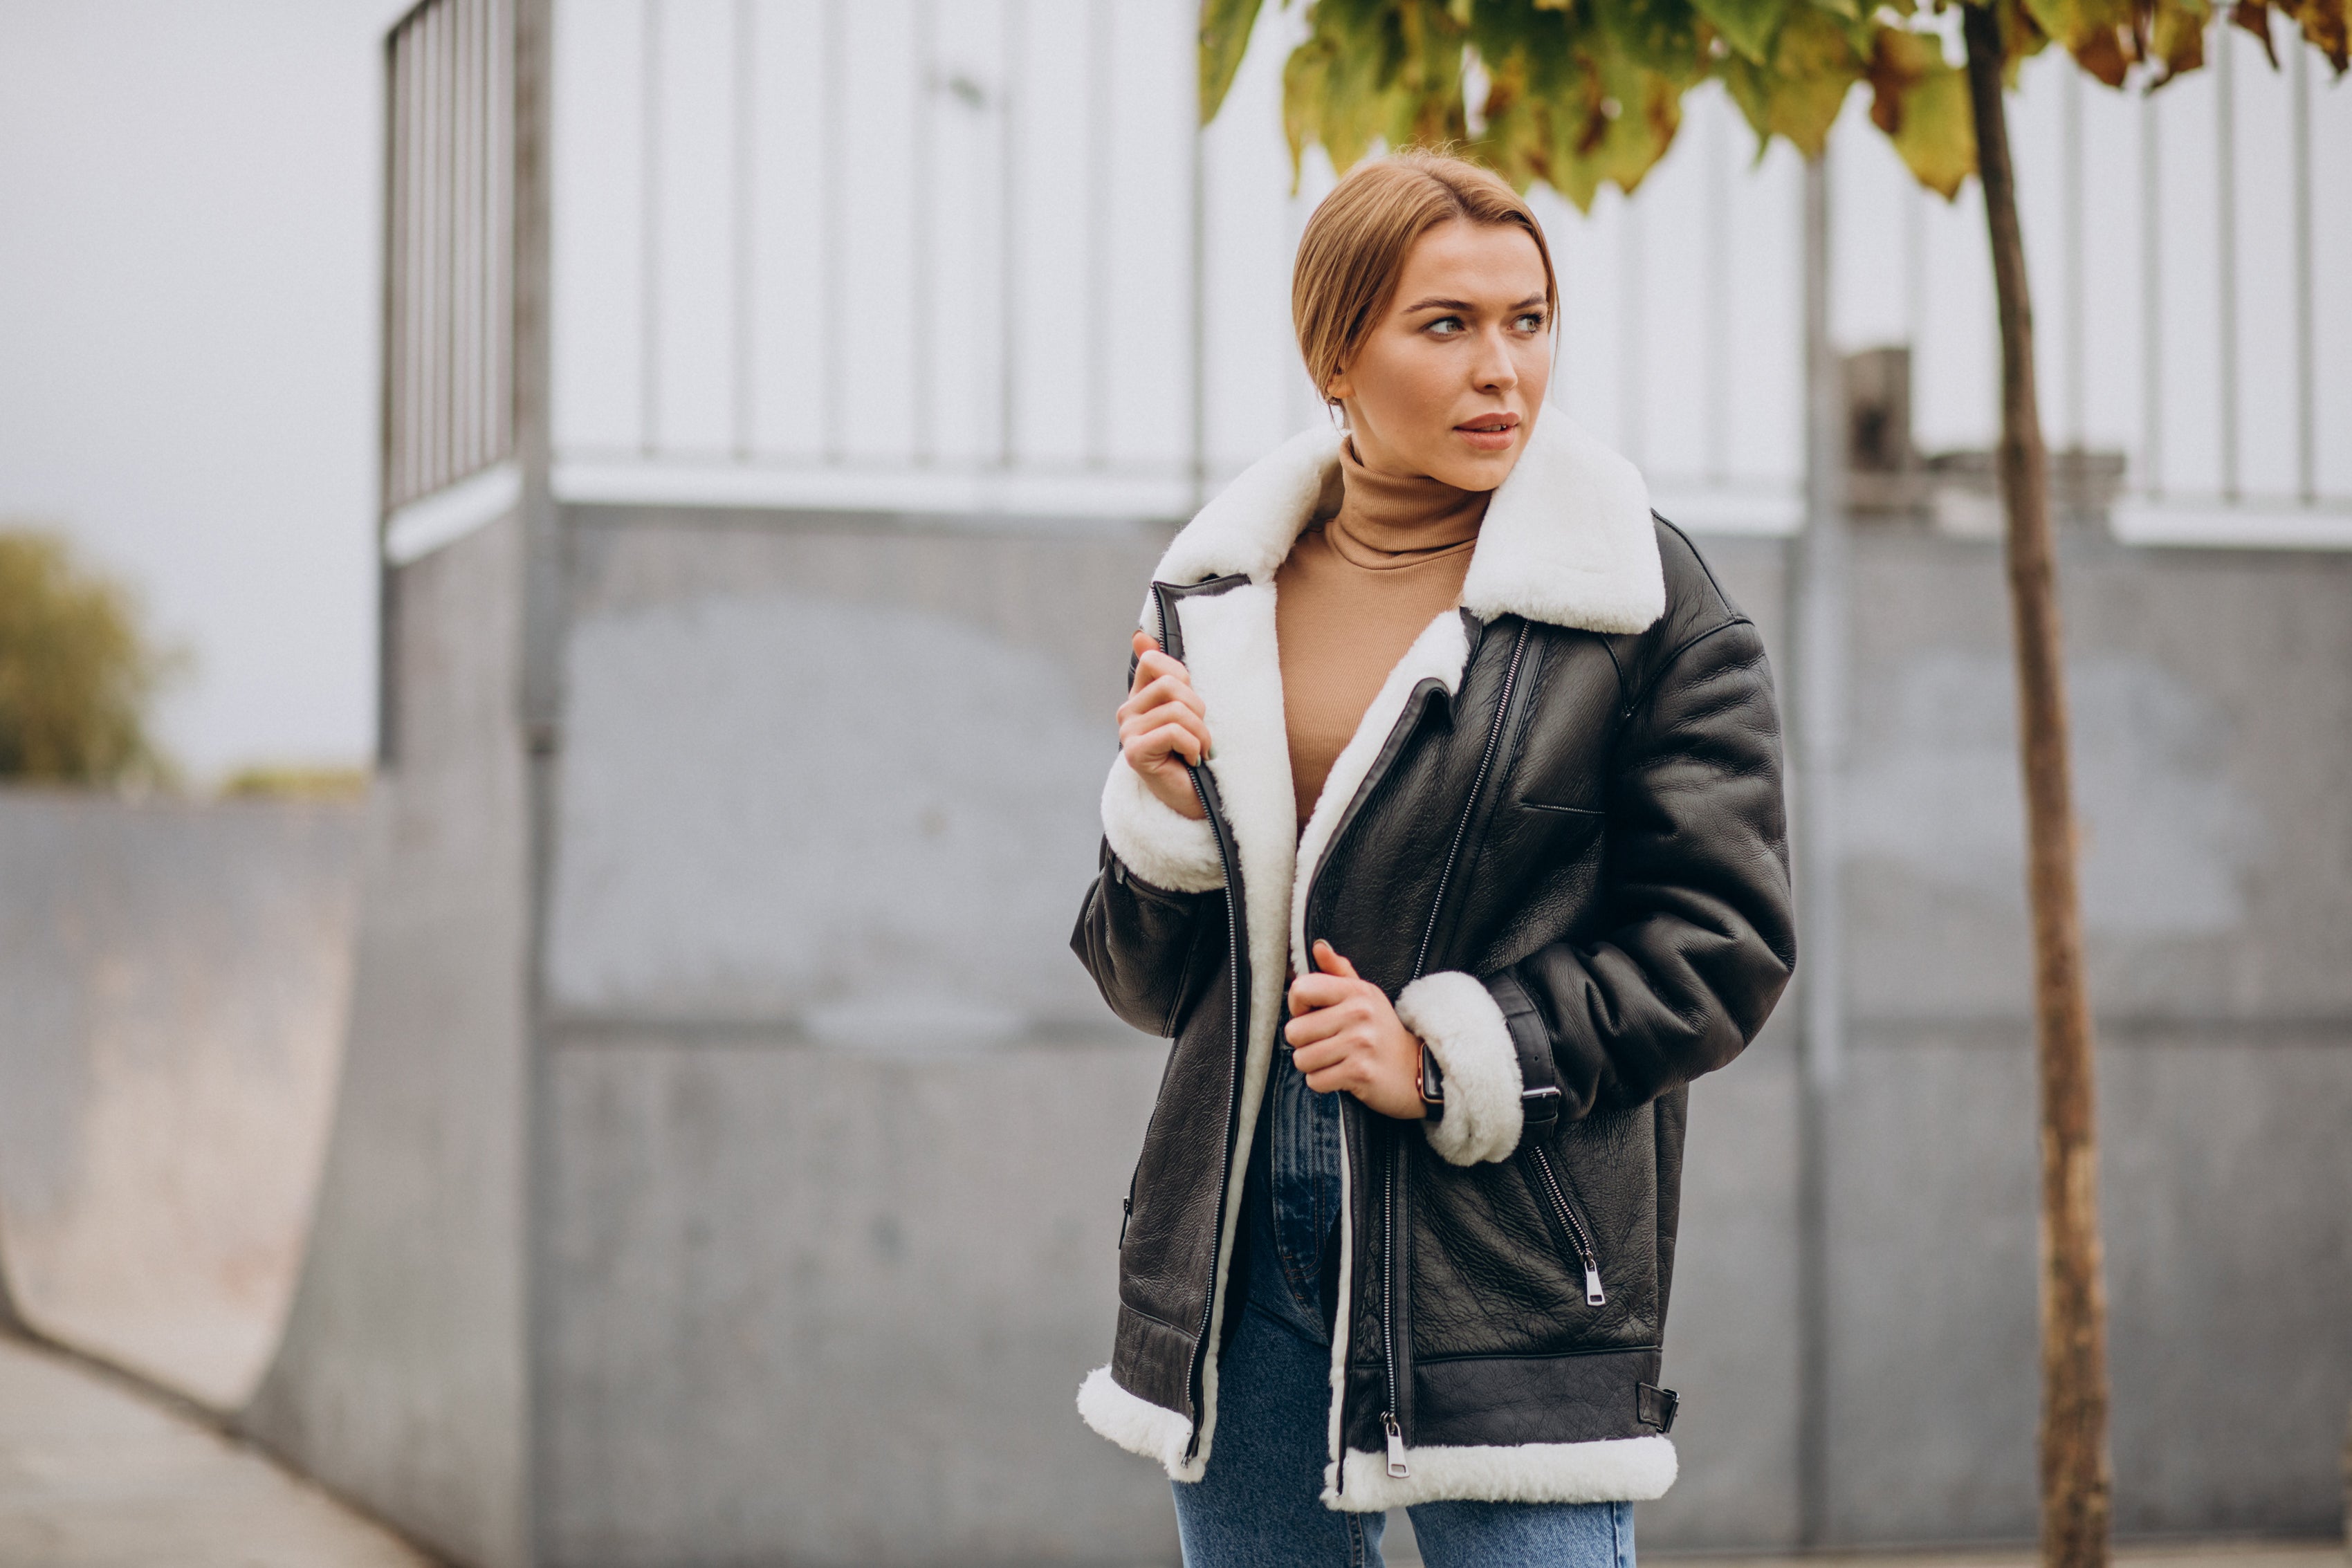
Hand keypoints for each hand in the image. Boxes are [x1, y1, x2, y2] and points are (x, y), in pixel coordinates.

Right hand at [1118, 630, 1211, 820]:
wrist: (1197, 798)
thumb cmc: (1194, 751)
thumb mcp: (1186, 707)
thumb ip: (1166, 673)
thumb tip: (1139, 635)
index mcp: (1138, 697)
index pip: (1154, 661)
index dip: (1182, 676)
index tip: (1190, 704)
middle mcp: (1127, 713)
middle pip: (1171, 685)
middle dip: (1198, 709)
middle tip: (1199, 734)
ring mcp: (1128, 733)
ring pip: (1176, 710)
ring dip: (1199, 732)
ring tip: (1199, 750)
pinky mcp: (1135, 753)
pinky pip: (1173, 732)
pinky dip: (1192, 746)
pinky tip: (1191, 760)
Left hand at [1285, 940, 1425, 1119]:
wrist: (1418, 1069)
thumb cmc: (1381, 1031)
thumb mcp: (1365, 996)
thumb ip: (1338, 971)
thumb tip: (1318, 946)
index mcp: (1356, 991)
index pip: (1301, 989)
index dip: (1297, 1006)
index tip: (1311, 1014)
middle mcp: (1359, 1014)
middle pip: (1294, 1031)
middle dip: (1304, 1043)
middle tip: (1327, 1043)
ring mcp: (1360, 1044)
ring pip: (1302, 1059)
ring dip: (1313, 1065)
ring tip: (1335, 1059)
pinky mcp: (1360, 1072)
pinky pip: (1315, 1081)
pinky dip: (1323, 1082)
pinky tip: (1341, 1074)